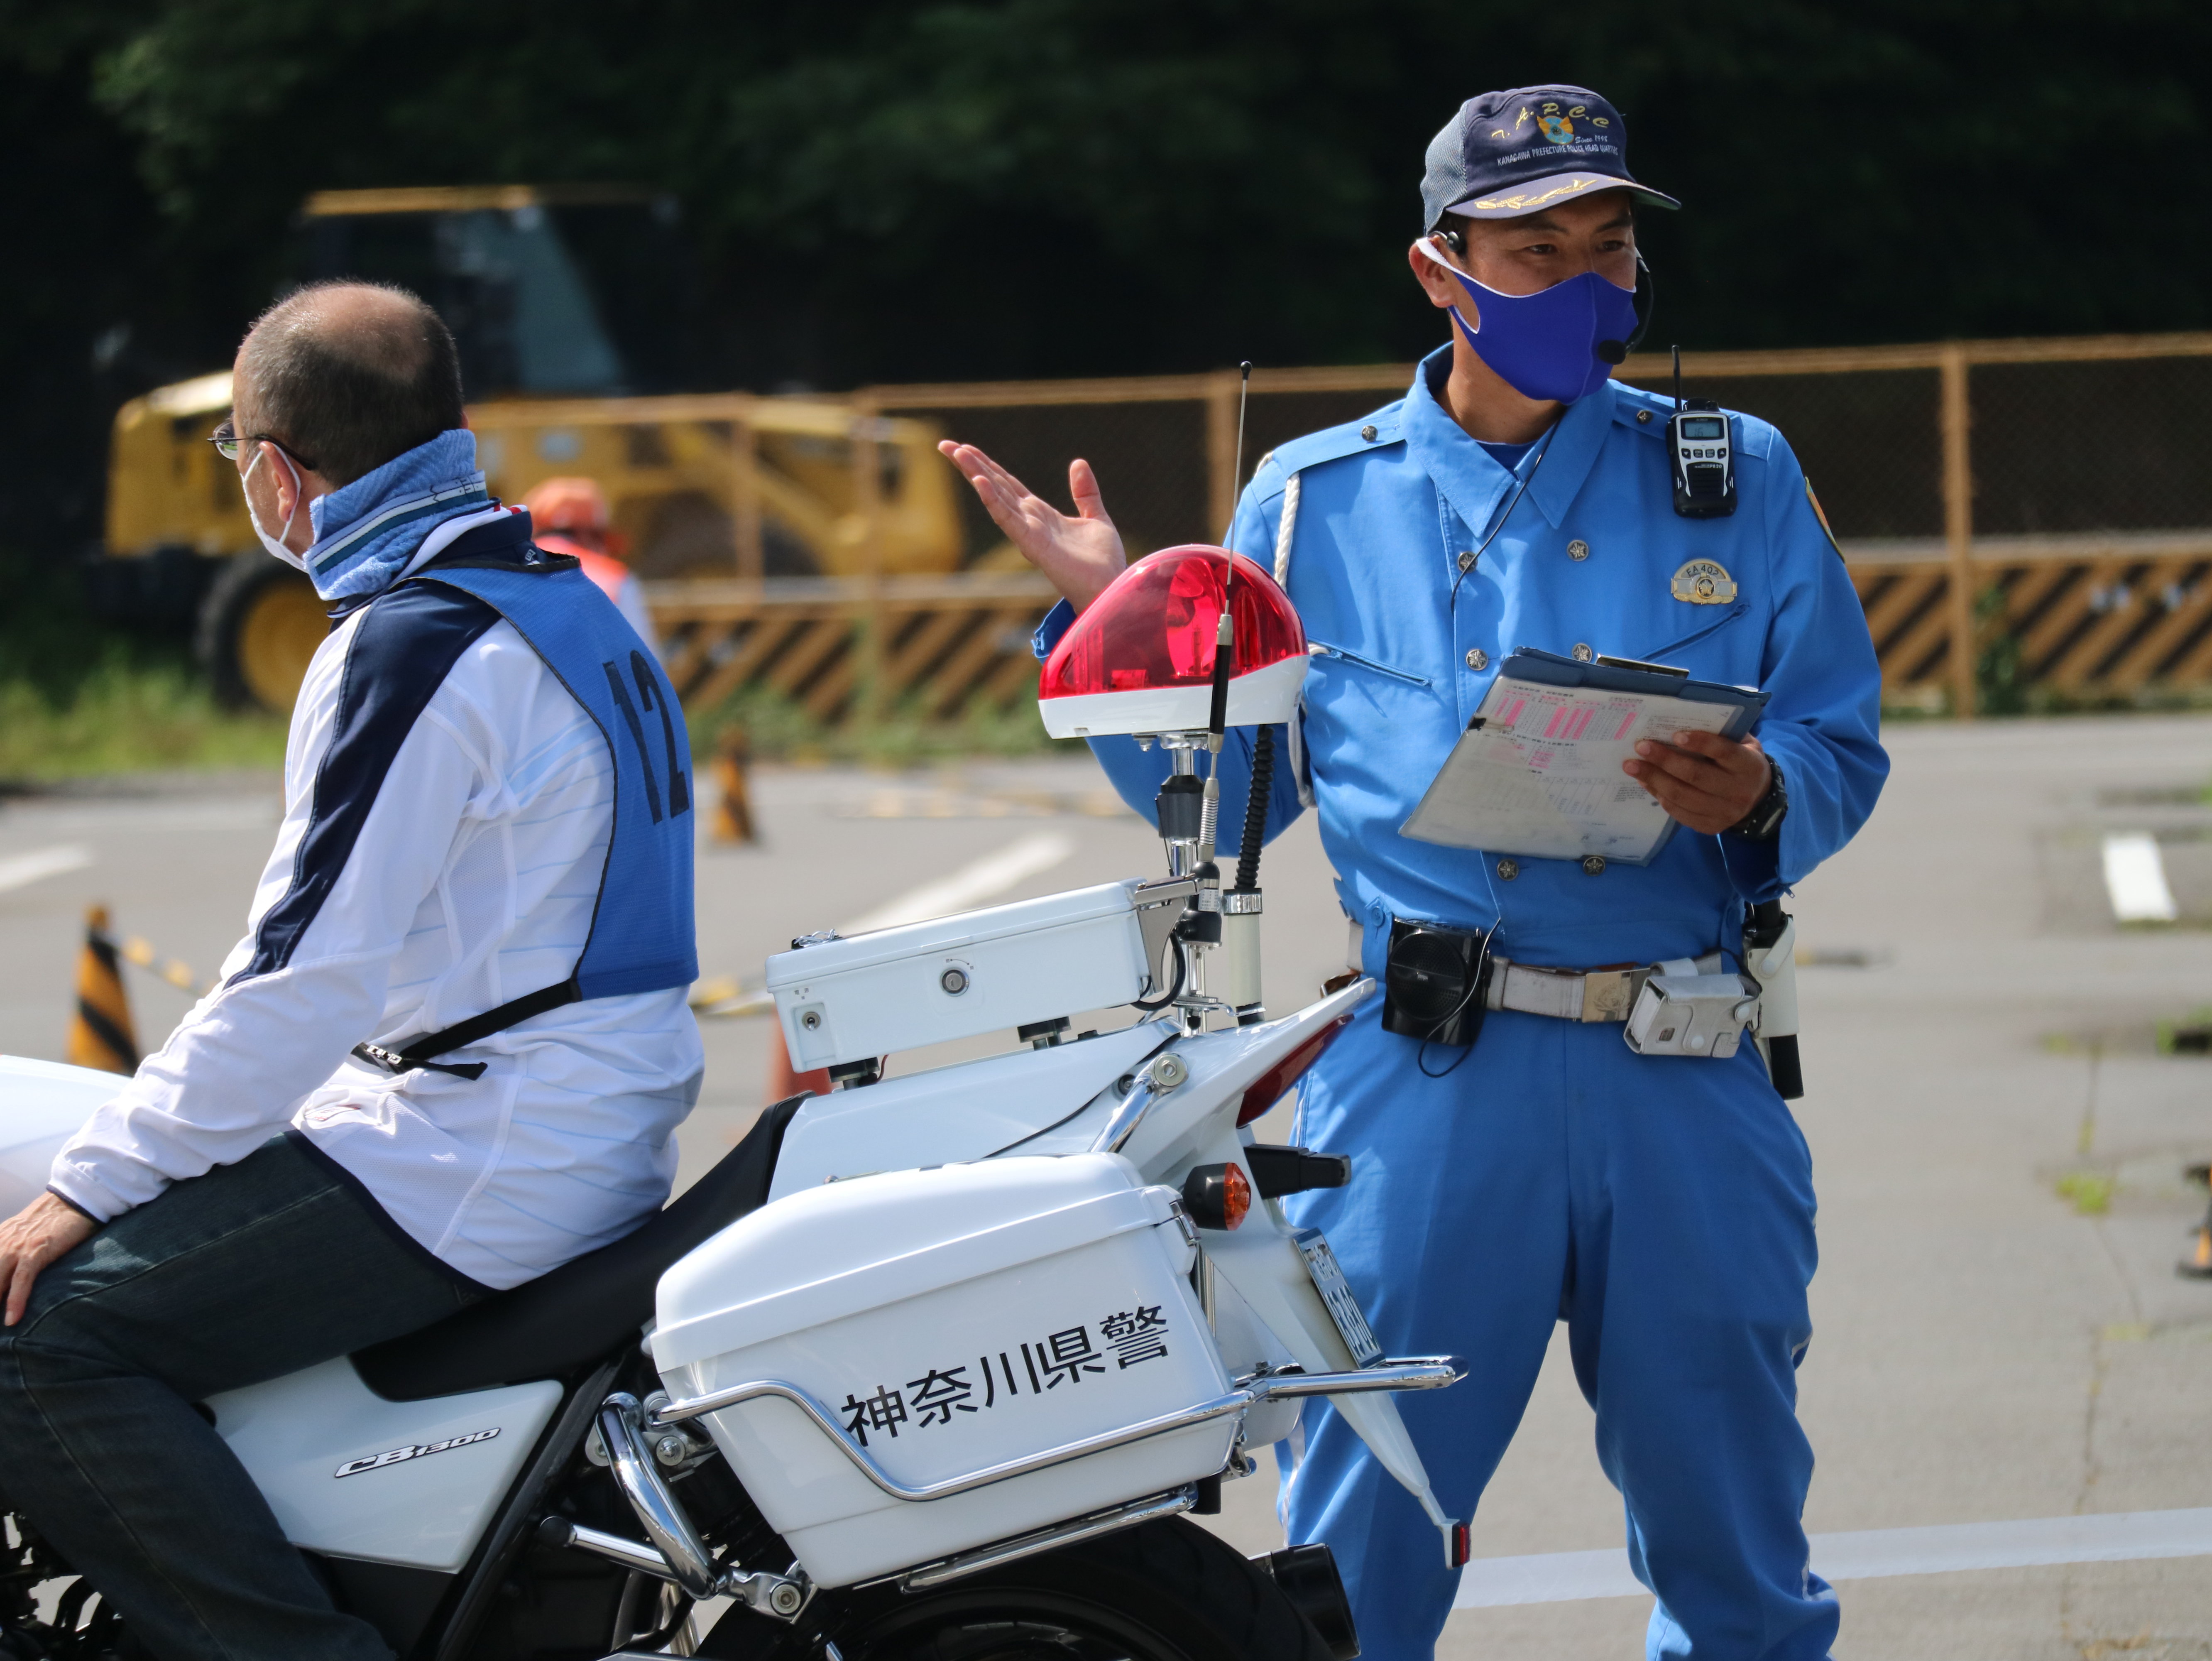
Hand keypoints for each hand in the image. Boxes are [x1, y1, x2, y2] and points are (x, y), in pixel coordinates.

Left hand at [0, 1192, 96, 1326]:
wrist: (76, 1198)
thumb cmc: (53, 1218)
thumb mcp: (22, 1231)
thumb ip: (9, 1247)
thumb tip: (8, 1273)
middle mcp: (1, 1243)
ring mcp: (17, 1247)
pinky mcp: (37, 1250)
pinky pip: (22, 1280)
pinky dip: (16, 1301)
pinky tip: (12, 1319)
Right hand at [936, 442, 1126, 611]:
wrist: (1110, 588)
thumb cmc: (1103, 562)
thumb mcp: (1096, 517)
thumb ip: (1085, 492)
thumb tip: (1077, 462)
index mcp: (1040, 514)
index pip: (1008, 484)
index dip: (988, 465)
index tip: (965, 447)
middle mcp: (1029, 521)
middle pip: (995, 486)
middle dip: (971, 465)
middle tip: (945, 444)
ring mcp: (1028, 533)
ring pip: (996, 498)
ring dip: (976, 475)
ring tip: (956, 453)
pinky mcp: (1033, 545)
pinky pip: (1009, 520)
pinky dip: (994, 501)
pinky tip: (980, 482)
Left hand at [1623, 731, 1771, 835]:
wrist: (1758, 799)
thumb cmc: (1741, 762)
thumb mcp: (1741, 744)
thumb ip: (1720, 734)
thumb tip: (1679, 722)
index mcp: (1749, 765)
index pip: (1724, 752)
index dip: (1700, 743)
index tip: (1675, 735)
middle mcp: (1739, 791)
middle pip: (1696, 776)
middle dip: (1664, 761)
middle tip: (1640, 747)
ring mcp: (1725, 813)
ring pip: (1683, 796)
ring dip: (1653, 780)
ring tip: (1632, 766)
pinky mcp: (1711, 827)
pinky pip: (1680, 812)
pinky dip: (1660, 796)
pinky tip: (1646, 783)